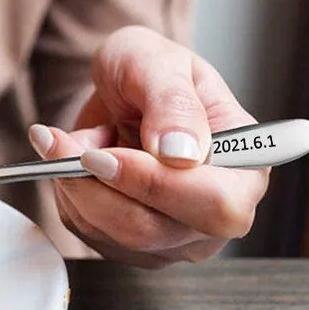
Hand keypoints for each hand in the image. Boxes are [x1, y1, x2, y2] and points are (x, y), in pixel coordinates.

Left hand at [28, 26, 269, 267]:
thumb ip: (174, 104)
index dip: (155, 184)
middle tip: (63, 143)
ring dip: (76, 184)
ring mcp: (175, 237)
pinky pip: (89, 233)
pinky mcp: (132, 246)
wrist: (121, 86)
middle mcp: (215, 213)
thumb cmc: (151, 70)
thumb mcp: (158, 63)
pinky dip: (68, 193)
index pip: (215, 204)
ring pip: (114, 236)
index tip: (104, 154)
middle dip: (97, 186)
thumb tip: (181, 154)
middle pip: (153, 230)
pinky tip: (74, 161)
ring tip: (69, 140)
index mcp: (245, 167)